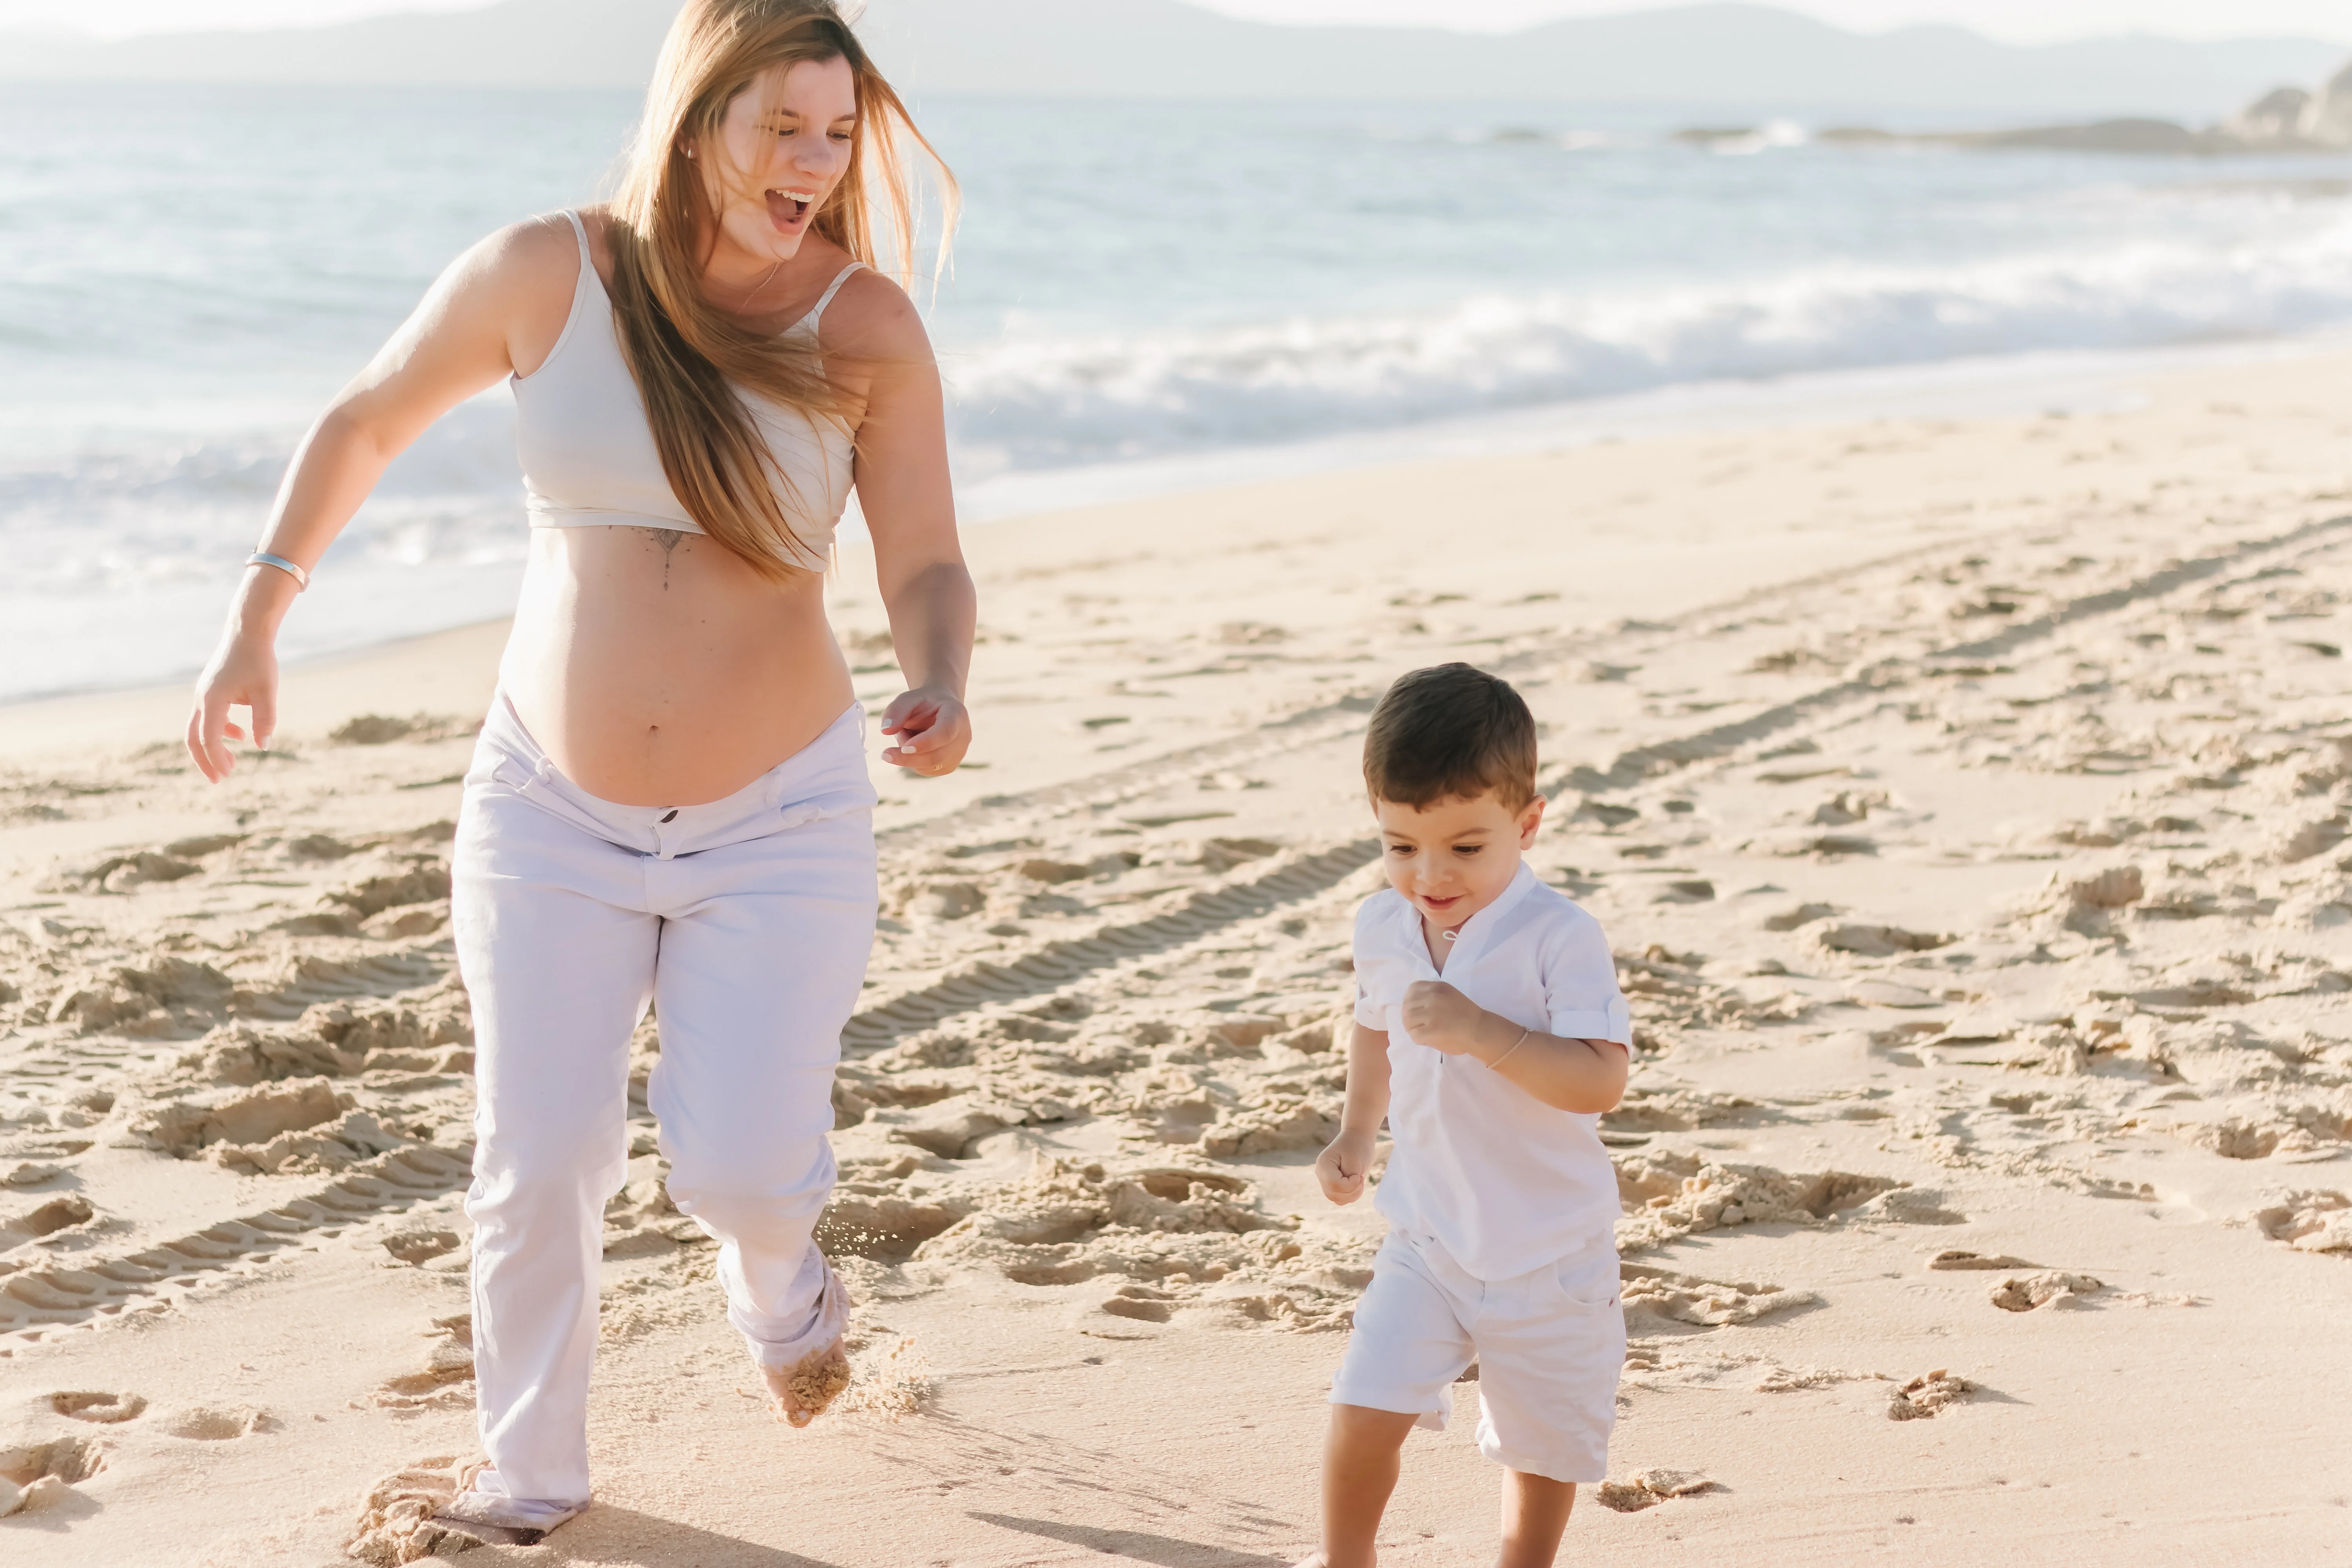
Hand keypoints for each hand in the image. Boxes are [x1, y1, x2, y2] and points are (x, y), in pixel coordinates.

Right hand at [186, 633, 278, 782]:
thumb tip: (262, 746)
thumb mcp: (267, 691)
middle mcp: (202, 699)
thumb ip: (265, 719)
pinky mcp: (211, 691)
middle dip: (205, 760)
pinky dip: (221, 730)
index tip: (228, 774)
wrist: (247, 634)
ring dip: (213, 747)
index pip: (209, 738)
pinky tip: (240, 735)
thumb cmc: (259, 660)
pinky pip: (209, 717)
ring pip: (199, 728)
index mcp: (212, 700)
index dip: (216, 758)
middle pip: (194, 738)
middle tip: (219, 780)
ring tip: (233, 763)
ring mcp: (204, 695)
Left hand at [878, 684, 969, 775]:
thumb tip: (885, 730)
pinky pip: (927, 770)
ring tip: (905, 736)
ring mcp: (959, 753)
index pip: (946, 732)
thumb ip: (896, 711)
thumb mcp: (907, 699)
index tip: (905, 747)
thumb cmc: (922, 703)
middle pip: (937, 755)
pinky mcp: (950, 765)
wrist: (938, 709)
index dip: (926, 742)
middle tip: (885, 753)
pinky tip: (912, 747)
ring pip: (930, 766)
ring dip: (909, 756)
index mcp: (956, 714)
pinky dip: (913, 762)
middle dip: (908, 757)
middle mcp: (963, 736)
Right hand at [1314, 1129, 1376, 1205]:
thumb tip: (1345, 1191)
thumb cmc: (1357, 1147)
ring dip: (1351, 1195)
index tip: (1359, 1176)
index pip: (1334, 1184)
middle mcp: (1321, 1173)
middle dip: (1351, 1191)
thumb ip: (1349, 1178)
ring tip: (1360, 1182)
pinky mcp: (1333, 1183)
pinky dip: (1350, 1196)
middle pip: (1333, 1193)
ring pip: (1336, 1198)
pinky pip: (1339, 1198)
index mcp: (1323, 1164)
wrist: (1358, 1138)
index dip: (1349, 1185)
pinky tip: (1357, 1185)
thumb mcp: (1355, 1162)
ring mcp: (1325, 1179)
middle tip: (1361, 1179)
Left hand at [1400, 979, 1484, 1054]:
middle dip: (1410, 1017)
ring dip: (1413, 1029)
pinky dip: (1419, 1040)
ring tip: (1423, 1032)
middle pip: (1407, 1006)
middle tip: (1419, 1025)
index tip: (1417, 1010)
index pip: (1411, 990)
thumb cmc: (1465, 1015)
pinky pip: (1414, 1035)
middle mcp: (1433, 997)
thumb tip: (1410, 1003)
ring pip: (1407, 1021)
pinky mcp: (1431, 1030)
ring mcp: (1431, 1013)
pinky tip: (1428, 1039)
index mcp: (1437, 987)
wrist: (1480, 1030)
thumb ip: (1431, 994)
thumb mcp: (1448, 994)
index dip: (1410, 1002)